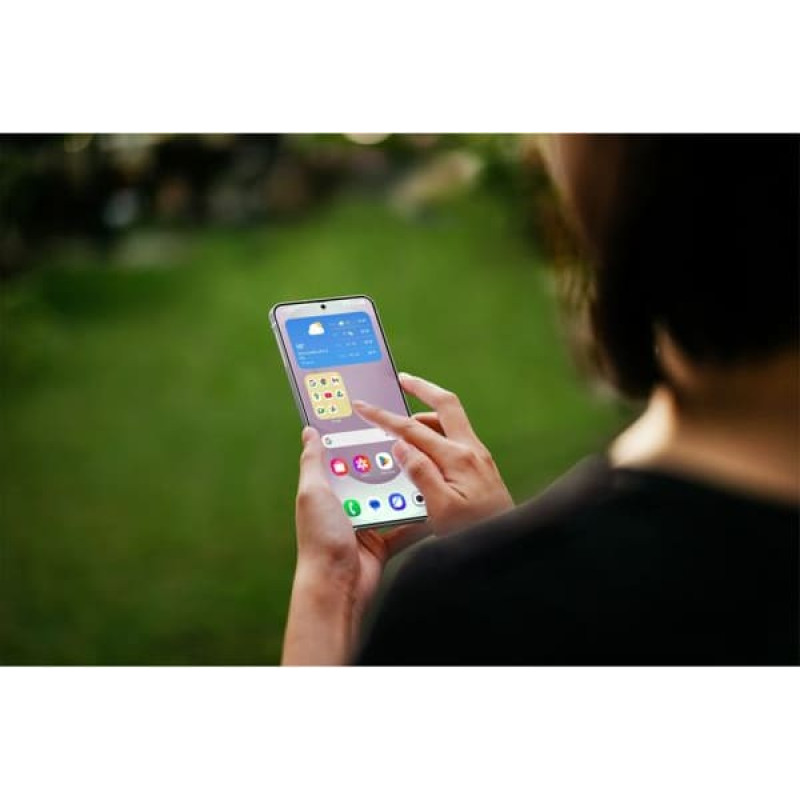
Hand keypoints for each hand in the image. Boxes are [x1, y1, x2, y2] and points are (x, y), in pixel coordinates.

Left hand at [283, 427, 427, 664]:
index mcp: (328, 491)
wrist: (337, 586)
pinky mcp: (383, 544)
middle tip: (409, 443)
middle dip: (388, 463)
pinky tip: (431, 504)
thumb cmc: (320, 539)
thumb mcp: (312, 492)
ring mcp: (366, 525)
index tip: (376, 421)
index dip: (357, 441)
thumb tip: (309, 432)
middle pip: (372, 476)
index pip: (344, 458)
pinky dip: (417, 519)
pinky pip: (404, 527)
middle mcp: (347, 505)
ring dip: (405, 489)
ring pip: (391, 499)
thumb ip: (313, 462)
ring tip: (423, 468)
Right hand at [353, 373, 513, 534]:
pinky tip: (425, 449)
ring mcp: (479, 457)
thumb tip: (401, 445)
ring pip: (451, 422)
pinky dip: (437, 434)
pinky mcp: (481, 468)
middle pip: (446, 405)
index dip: (385, 417)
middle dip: (422, 388)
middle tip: (402, 379)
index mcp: (458, 458)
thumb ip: (421, 474)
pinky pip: (455, 439)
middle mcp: (471, 451)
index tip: (365, 407)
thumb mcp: (441, 510)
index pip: (413, 430)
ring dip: (427, 416)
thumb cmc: (474, 532)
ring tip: (406, 423)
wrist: (508, 544)